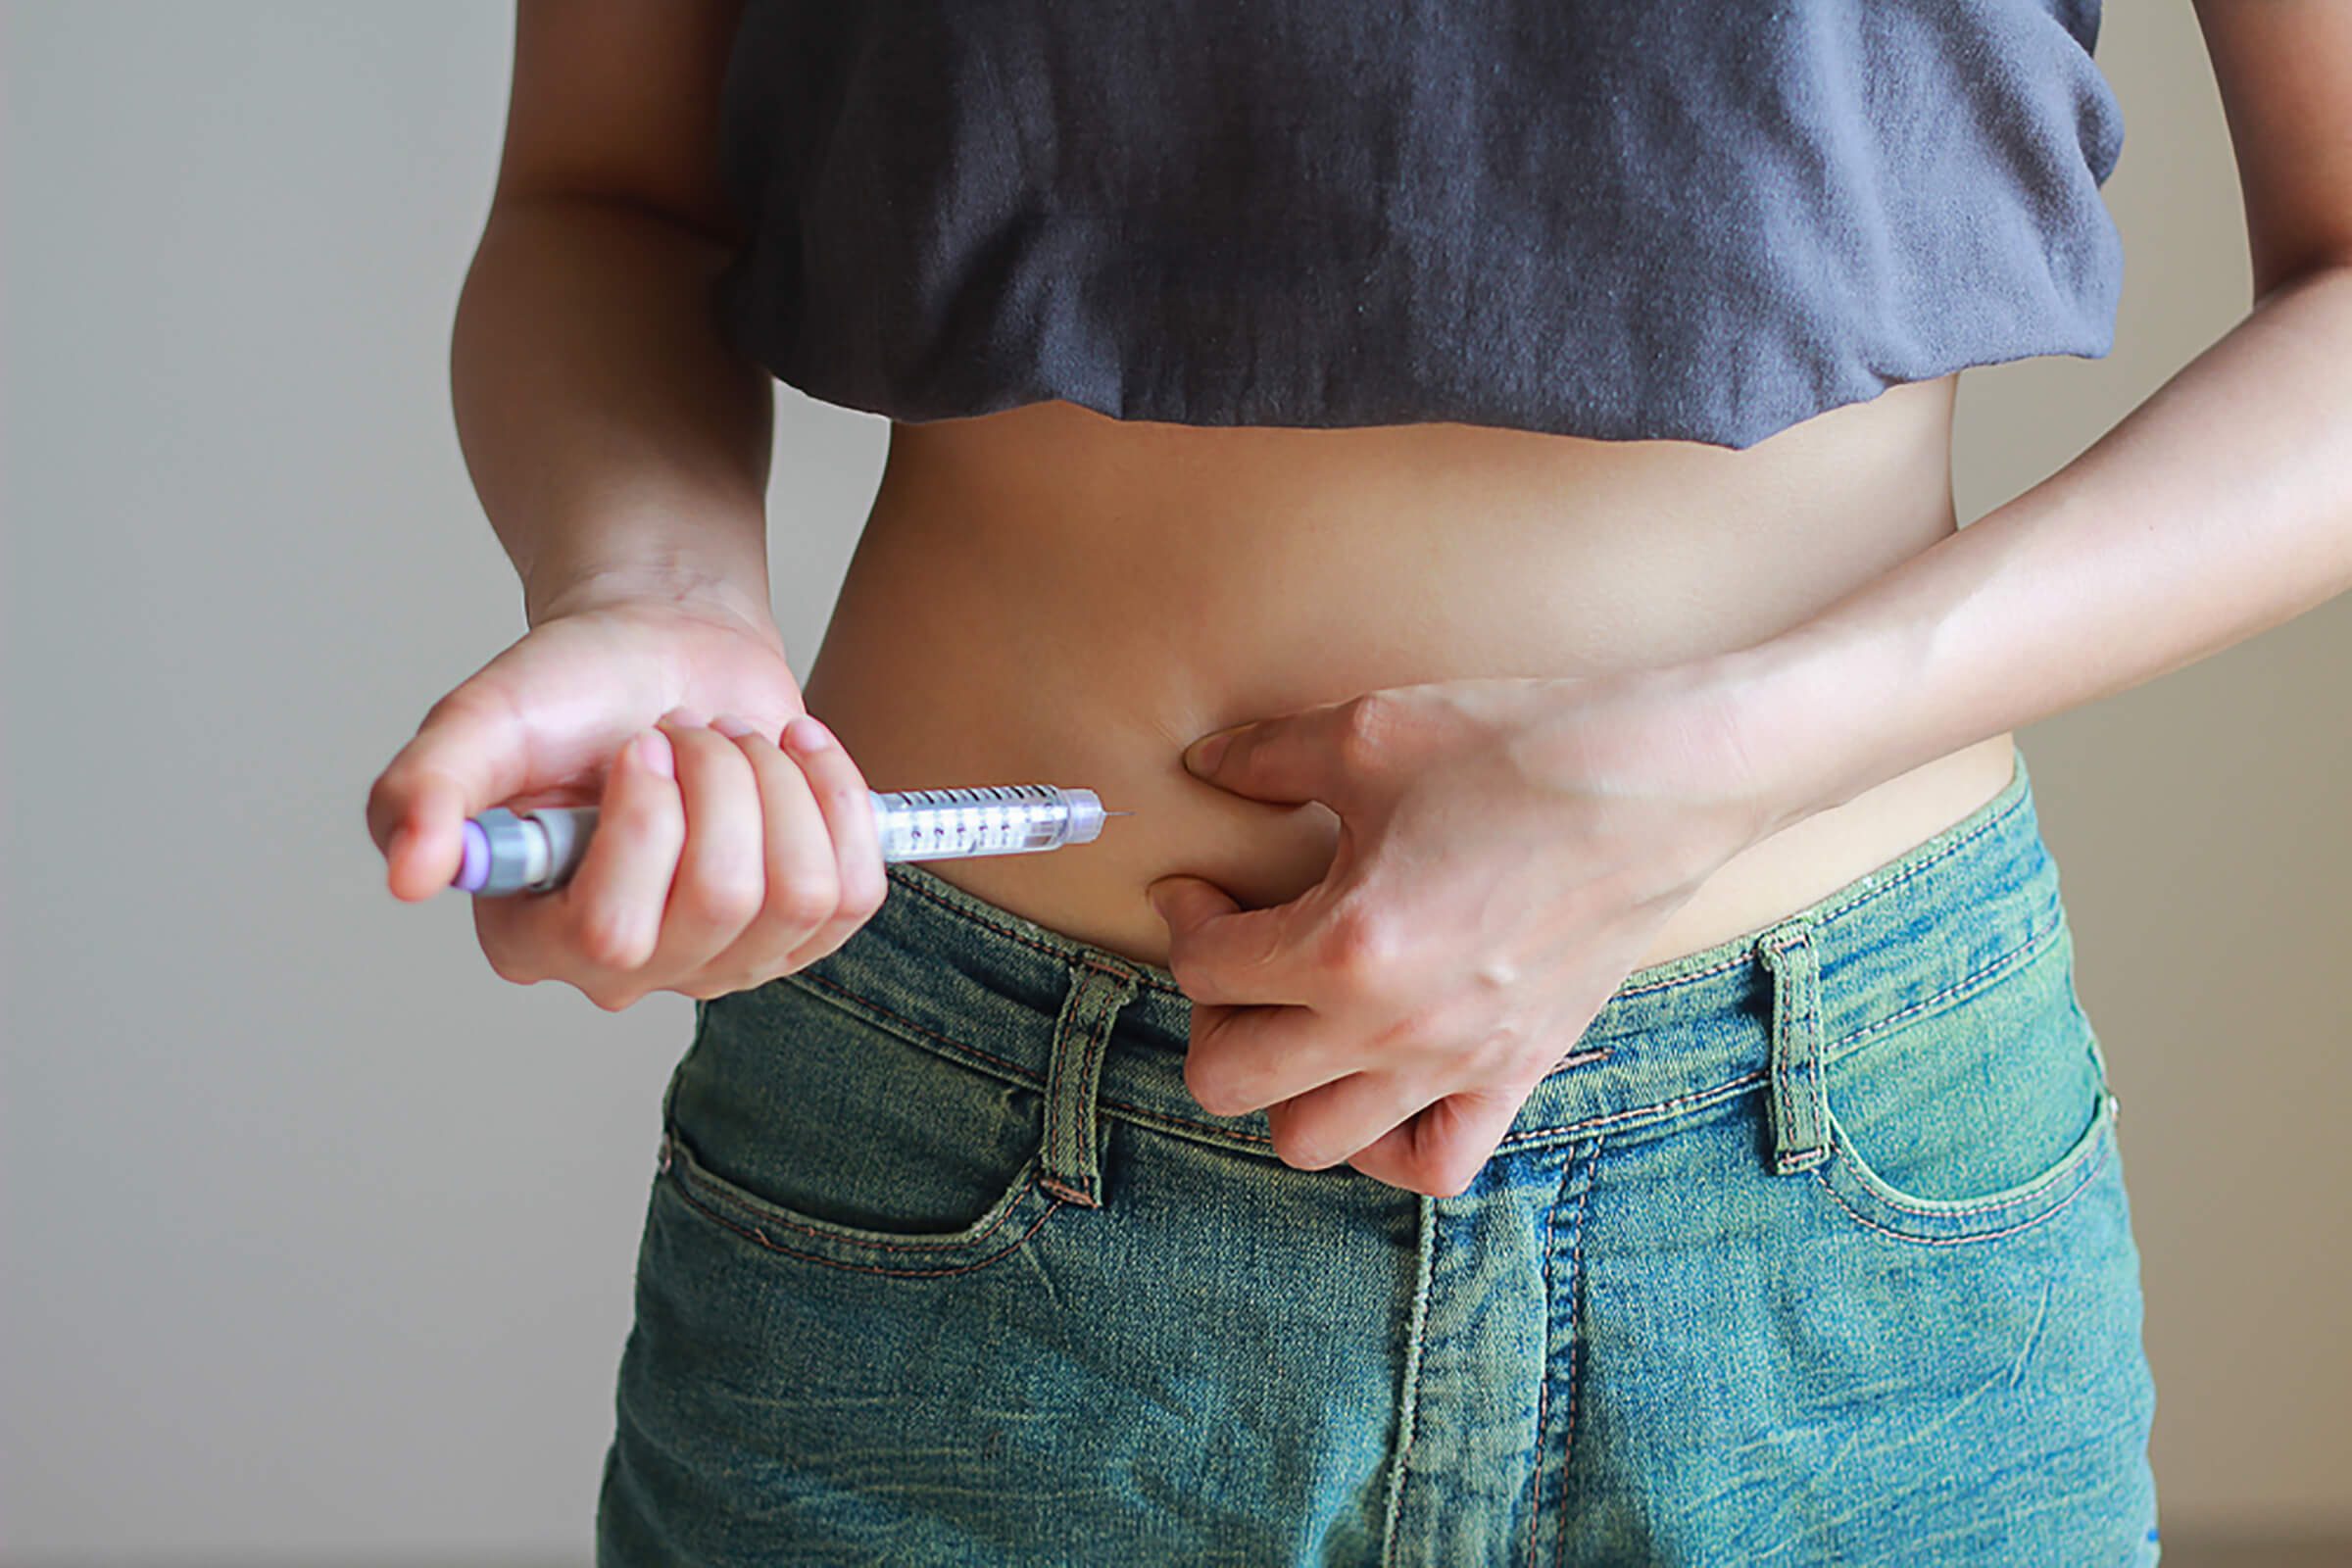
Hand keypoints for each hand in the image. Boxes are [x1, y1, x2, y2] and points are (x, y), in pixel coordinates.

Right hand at [365, 584, 888, 1008]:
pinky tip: (795, 757)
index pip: (611, 934)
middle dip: (723, 780)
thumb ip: (426, 789)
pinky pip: (858, 888)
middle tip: (687, 733)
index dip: (648, 824)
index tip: (639, 744)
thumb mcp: (482, 721)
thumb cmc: (571, 688)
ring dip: (778, 781)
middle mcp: (629, 970)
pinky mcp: (805, 927)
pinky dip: (837, 796)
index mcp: (535, 937)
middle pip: (723, 903)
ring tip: (735, 744)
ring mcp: (725, 959)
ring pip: (801, 894)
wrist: (665, 650)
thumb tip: (410, 874)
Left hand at [1145, 670, 1784, 1197]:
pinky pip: (1434, 1167)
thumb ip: (1268, 756)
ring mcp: (1457, 1064)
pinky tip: (1380, 1080)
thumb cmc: (1519, 748)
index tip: (1201, 885)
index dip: (1186, 916)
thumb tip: (1205, 762)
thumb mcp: (1371, 730)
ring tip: (1299, 1019)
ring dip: (1282, 1086)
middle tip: (1239, 958)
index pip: (1204, 968)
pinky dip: (1389, 1144)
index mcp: (1343, 946)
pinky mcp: (1516, 1074)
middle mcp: (1391, 1028)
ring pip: (1313, 1142)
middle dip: (1210, 1015)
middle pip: (1228, 1080)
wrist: (1662, 782)